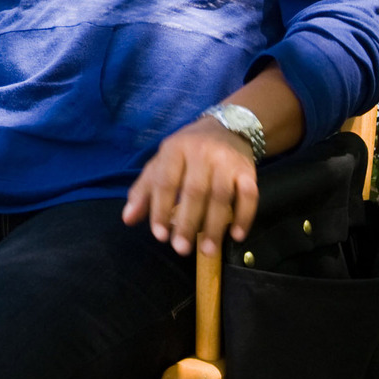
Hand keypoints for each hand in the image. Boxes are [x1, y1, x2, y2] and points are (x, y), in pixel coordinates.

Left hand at [122, 116, 259, 256]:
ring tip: (207, 250)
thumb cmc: (188, 151)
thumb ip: (144, 190)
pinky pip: (250, 195)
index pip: (165, 181)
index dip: (160, 209)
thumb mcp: (162, 162)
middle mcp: (201, 152)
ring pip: (221, 196)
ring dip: (214, 226)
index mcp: (175, 148)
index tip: (159, 236)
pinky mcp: (249, 171)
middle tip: (181, 249)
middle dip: (186, 223)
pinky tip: (236, 235)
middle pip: (194, 191)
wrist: (228, 128)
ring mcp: (227, 161)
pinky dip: (244, 217)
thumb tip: (128, 219)